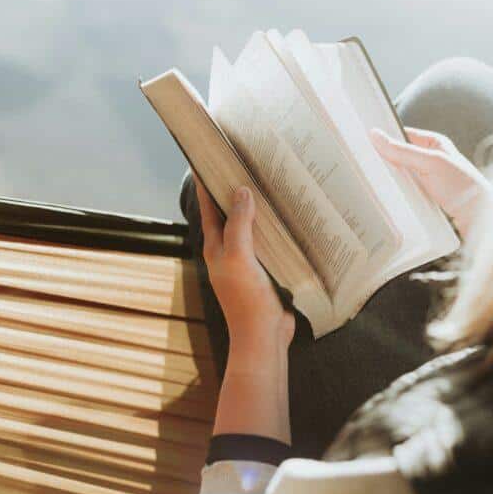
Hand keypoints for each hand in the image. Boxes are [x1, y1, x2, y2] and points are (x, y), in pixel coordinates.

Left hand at [194, 178, 294, 361]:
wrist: (263, 337)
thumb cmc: (246, 300)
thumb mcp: (239, 257)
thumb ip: (238, 225)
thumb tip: (240, 191)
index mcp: (216, 246)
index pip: (207, 206)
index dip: (205, 181)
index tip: (206, 157)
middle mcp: (229, 251)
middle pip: (228, 212)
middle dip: (232, 189)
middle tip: (242, 162)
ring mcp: (247, 260)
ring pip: (250, 226)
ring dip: (257, 207)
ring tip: (267, 182)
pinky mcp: (266, 269)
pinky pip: (268, 241)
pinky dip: (274, 226)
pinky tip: (287, 217)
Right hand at [371, 127, 490, 236]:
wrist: (481, 217)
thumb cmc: (463, 186)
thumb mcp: (430, 163)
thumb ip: (403, 151)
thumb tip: (376, 136)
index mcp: (434, 143)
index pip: (402, 135)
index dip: (385, 138)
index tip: (364, 143)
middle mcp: (431, 159)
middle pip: (399, 157)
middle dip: (385, 161)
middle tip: (364, 165)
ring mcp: (428, 179)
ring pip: (401, 176)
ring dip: (391, 181)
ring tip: (372, 182)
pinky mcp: (427, 197)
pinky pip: (406, 192)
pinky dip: (398, 194)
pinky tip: (388, 198)